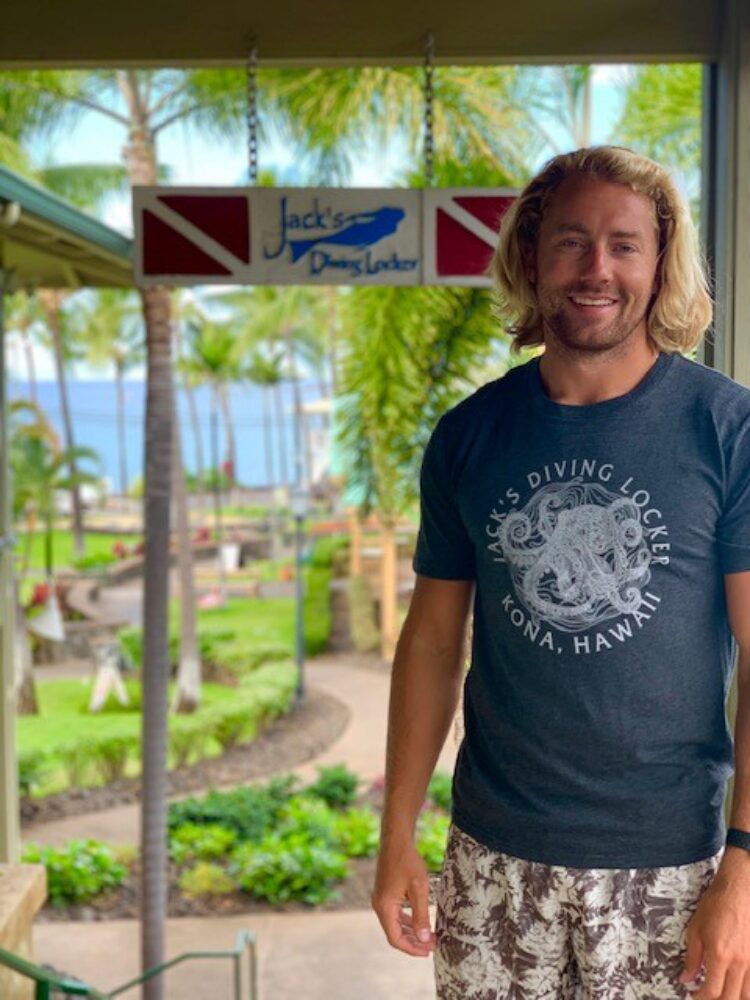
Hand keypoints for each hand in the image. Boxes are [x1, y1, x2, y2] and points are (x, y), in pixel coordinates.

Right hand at [371, 836, 435, 957]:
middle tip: (432, 945)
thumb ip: (421, 915)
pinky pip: (394, 914)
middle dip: (413, 941)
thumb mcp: (419, 889)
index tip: (428, 951)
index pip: (395, 938)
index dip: (412, 948)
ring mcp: (380, 899)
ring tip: (428, 937)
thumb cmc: (407, 861)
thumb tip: (423, 939)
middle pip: (394, 933)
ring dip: (411, 932)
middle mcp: (379, 905)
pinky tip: (419, 923)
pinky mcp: (385, 893)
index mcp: (384, 907)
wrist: (396, 839)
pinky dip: (406, 921)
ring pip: (394, 924)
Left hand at [678, 850, 749, 998]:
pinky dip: (746, 988)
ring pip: (747, 994)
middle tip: (706, 996)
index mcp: (719, 956)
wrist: (738, 891)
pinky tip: (736, 984)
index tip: (694, 995)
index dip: (701, 998)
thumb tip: (686, 978)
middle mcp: (739, 963)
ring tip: (721, 992)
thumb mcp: (695, 930)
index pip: (712, 991)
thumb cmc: (715, 906)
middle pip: (731, 997)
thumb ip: (692, 958)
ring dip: (733, 997)